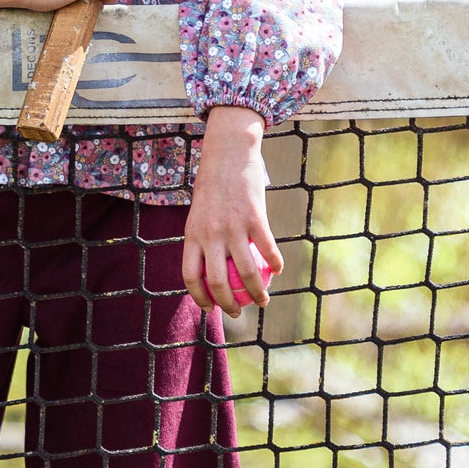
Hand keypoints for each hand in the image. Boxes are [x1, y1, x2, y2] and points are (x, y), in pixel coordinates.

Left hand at [182, 104, 282, 316]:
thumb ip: (203, 238)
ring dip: (257, 293)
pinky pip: (267, 249)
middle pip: (218, 281)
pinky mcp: (255, 218)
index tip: (209, 309)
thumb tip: (211, 269)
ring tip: (263, 301)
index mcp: (192, 234)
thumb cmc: (213, 186)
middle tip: (239, 312)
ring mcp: (233, 226)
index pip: (191, 276)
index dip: (199, 298)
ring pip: (246, 272)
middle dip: (229, 305)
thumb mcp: (199, 213)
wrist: (228, 155)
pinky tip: (278, 270)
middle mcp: (210, 234)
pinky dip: (275, 264)